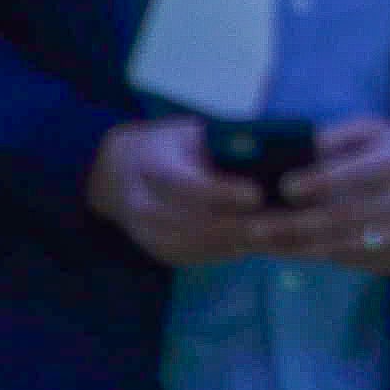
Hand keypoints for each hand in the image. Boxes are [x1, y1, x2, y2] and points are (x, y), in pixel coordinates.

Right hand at [87, 118, 274, 268]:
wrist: (114, 172)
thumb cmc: (163, 144)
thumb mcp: (187, 132)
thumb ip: (218, 144)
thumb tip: (264, 153)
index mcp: (152, 166)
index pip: (188, 186)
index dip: (223, 193)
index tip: (257, 195)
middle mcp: (143, 204)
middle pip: (193, 222)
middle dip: (237, 225)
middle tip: (275, 222)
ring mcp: (144, 232)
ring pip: (193, 245)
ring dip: (233, 243)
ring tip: (270, 236)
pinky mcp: (153, 249)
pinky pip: (189, 257)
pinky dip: (220, 254)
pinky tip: (247, 246)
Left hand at [257, 118, 389, 274]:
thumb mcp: (384, 134)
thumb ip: (342, 138)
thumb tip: (295, 150)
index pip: (356, 173)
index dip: (318, 181)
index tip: (285, 188)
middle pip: (343, 217)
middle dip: (293, 225)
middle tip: (256, 229)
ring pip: (346, 246)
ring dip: (301, 248)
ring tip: (268, 246)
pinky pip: (358, 262)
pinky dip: (325, 258)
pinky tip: (300, 253)